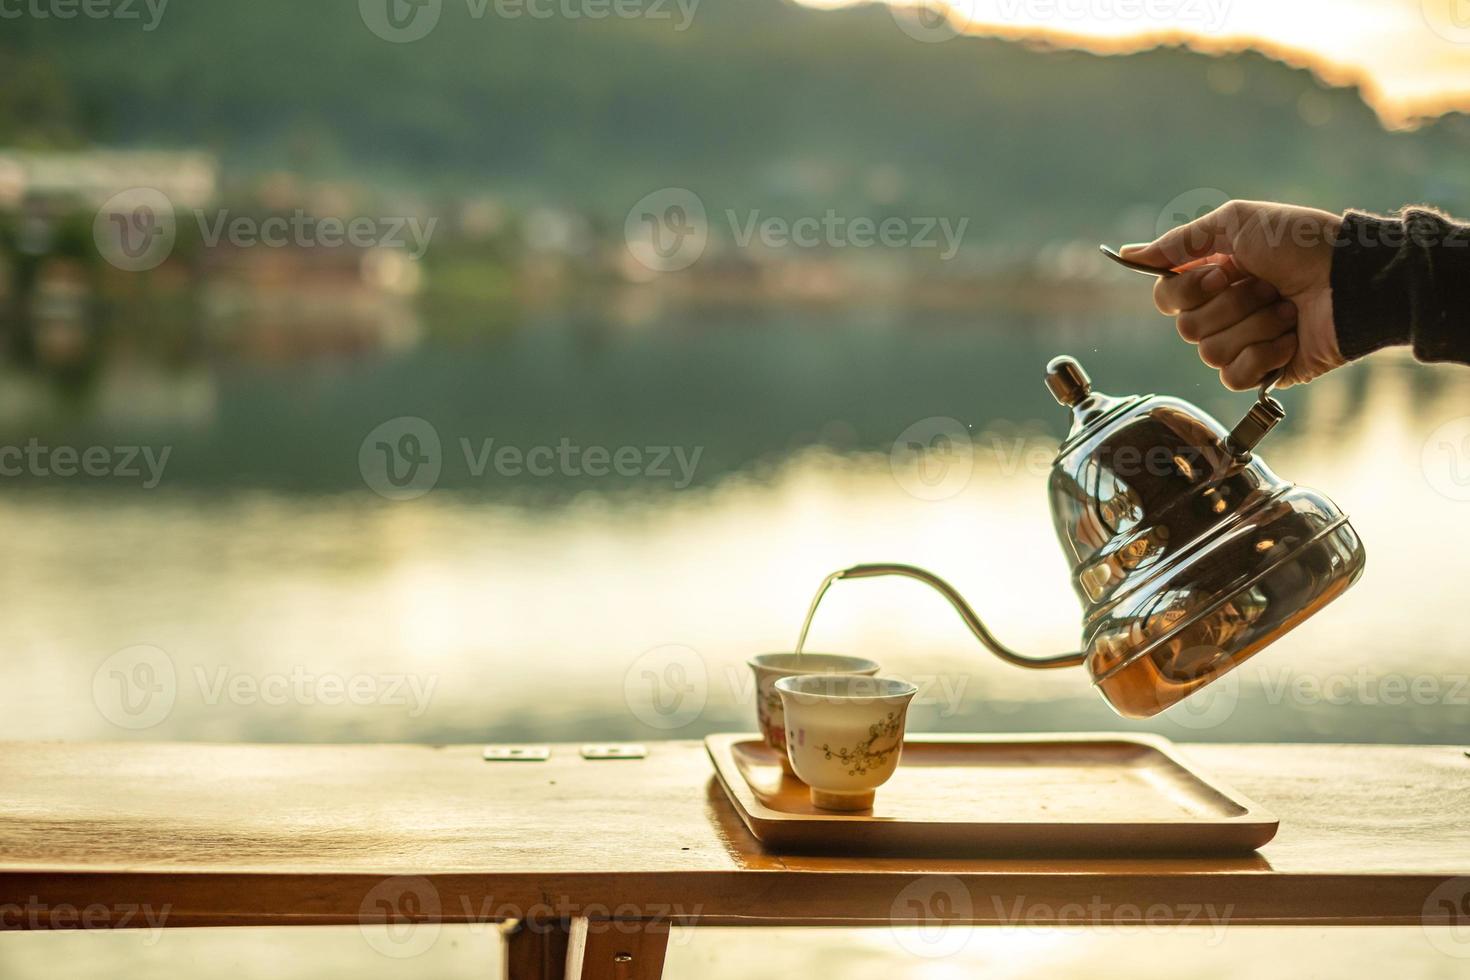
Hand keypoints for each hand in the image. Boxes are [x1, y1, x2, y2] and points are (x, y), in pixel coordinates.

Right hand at [1121, 200, 1345, 389]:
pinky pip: (1234, 376)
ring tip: (1287, 309)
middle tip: (1267, 286)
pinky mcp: (1265, 371)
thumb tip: (1127, 255)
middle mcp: (1223, 312)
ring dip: (1254, 325)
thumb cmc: (1301, 243)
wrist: (1355, 279)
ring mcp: (1244, 343)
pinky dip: (1264, 354)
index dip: (1187, 291)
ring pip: (1210, 353)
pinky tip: (1290, 338)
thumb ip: (1178, 242)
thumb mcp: (1236, 223)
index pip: (1166, 299)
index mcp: (1212, 278)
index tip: (1221, 272)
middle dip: (1232, 305)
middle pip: (1187, 329)